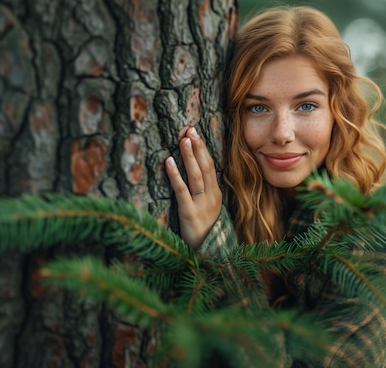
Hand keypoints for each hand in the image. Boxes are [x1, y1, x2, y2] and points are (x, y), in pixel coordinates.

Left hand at [165, 127, 222, 248]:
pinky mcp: (189, 213)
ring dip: (189, 156)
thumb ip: (203, 193)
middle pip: (206, 167)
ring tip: (183, 140)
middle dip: (198, 147)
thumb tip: (194, 173)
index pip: (211, 166)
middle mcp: (211, 197)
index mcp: (216, 195)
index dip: (203, 149)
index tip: (196, 133)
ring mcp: (202, 205)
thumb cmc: (204, 232)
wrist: (208, 255)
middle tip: (190, 130)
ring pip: (197, 176)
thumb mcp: (208, 210)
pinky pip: (182, 191)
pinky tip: (169, 162)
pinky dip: (176, 175)